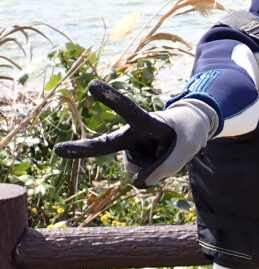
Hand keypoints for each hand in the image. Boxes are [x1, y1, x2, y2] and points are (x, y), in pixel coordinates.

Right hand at [54, 80, 214, 187]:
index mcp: (145, 121)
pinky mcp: (134, 162)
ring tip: (170, 153)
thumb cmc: (188, 133)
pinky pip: (145, 178)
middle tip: (57, 150)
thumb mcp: (188, 147)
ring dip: (160, 168)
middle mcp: (132, 135)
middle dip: (82, 148)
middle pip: (106, 145)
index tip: (92, 85)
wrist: (190, 134)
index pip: (128, 110)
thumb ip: (167, 166)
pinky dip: (158, 174)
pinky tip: (163, 161)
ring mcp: (131, 150)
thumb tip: (137, 183)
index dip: (112, 98)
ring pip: (141, 171)